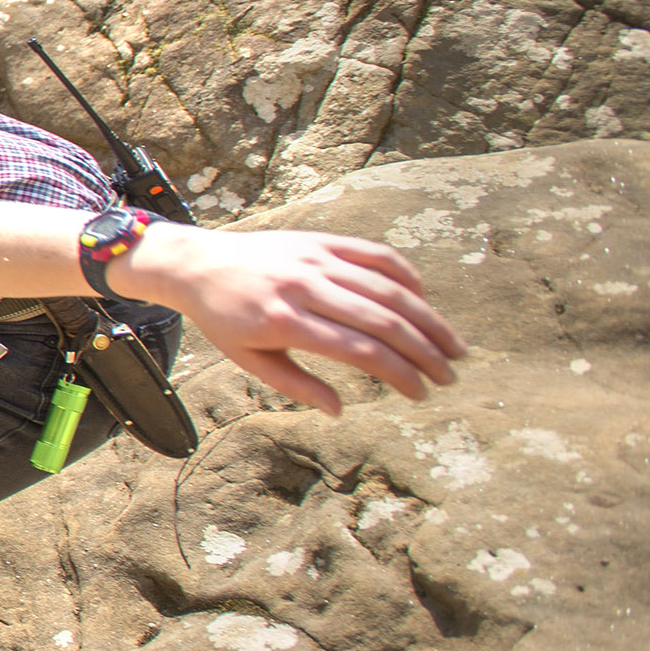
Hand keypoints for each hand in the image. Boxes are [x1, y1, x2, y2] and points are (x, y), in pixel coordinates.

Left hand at [126, 225, 465, 414]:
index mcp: (285, 321)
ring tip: (453, 346)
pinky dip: (407, 276)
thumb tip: (341, 411)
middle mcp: (304, 286)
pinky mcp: (322, 239)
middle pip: (384, 320)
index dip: (399, 374)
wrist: (196, 262)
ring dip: (429, 319)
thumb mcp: (248, 359)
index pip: (360, 351)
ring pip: (389, 287)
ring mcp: (316, 258)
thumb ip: (296, 385)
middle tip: (449, 376)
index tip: (421, 394)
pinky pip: (376, 255)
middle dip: (425, 352)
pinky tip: (423, 302)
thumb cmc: (224, 319)